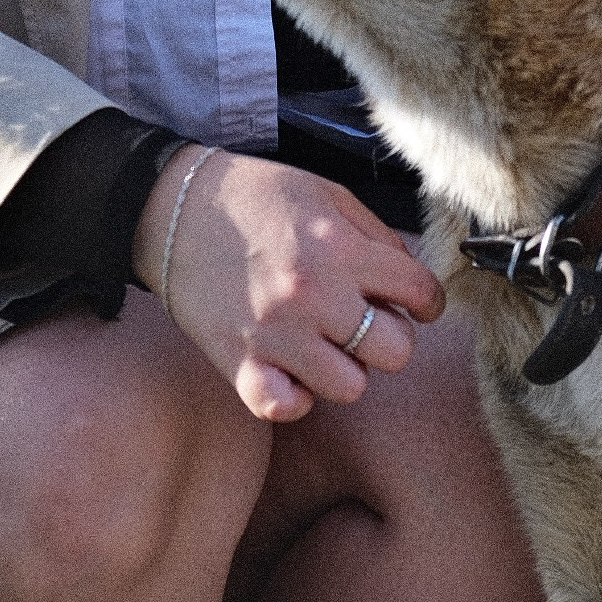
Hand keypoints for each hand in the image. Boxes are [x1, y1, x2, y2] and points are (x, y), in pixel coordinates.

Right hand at [132, 145, 445, 421]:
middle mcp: (313, 294)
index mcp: (339, 247)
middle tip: (363, 319)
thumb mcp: (326, 193)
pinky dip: (294, 397)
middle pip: (396, 351)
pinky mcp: (238, 362)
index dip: (426, 300)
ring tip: (324, 341)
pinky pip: (286, 407)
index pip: (420, 292)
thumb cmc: (256, 196)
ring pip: (350, 388)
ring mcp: (275, 334)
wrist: (175, 208)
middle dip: (388, 336)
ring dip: (344, 367)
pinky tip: (290, 370)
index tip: (413, 301)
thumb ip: (375, 234)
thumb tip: (408, 277)